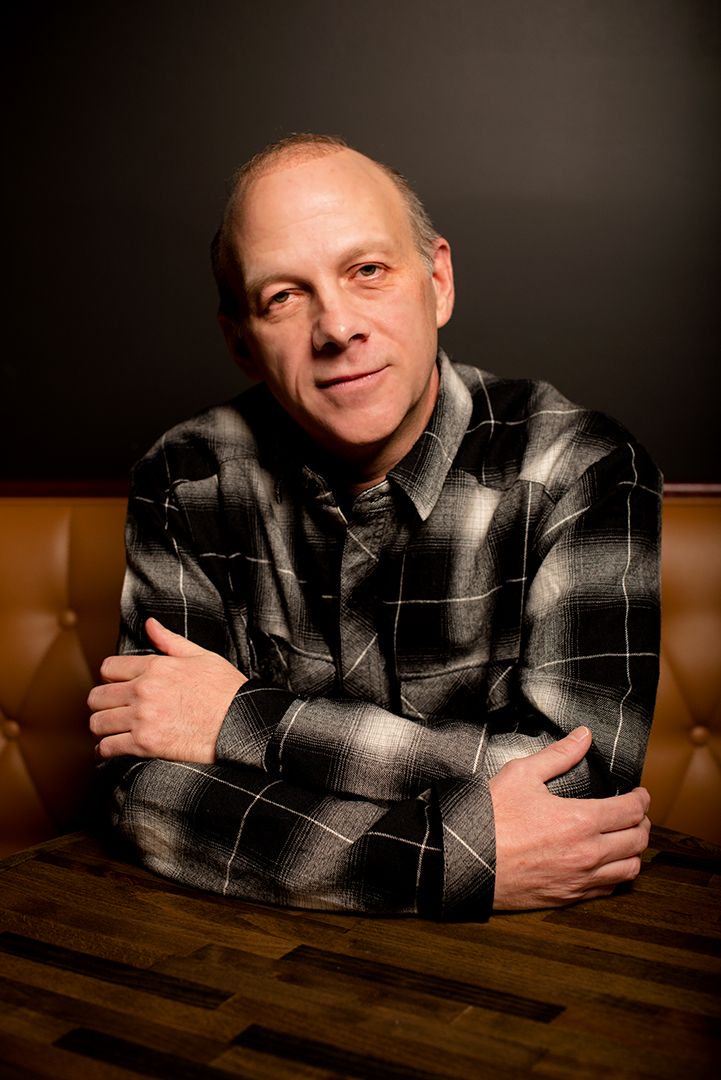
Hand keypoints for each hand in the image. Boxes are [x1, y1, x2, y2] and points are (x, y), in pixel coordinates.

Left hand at [88, 618, 246, 762]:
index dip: (110, 677)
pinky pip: (108, 747)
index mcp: (155, 667)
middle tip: (109, 709)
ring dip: (101, 727)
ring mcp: (142, 718)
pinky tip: (110, 749)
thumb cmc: (227, 690)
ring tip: (109, 730)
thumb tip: (150, 624)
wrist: (241, 723)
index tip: (115, 685)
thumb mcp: (202, 656)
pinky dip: (105, 750)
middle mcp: (143, 691)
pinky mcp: (145, 744)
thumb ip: (170, 641)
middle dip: (101, 703)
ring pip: (98, 722)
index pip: (108, 668)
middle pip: (97, 696)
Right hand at [489, 726, 650, 909]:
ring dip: (634, 852)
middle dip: (643, 823)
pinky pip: (607, 889)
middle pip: (637, 841)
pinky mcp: (567, 897)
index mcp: (580, 821)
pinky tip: (607, 864)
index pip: (631, 811)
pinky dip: (615, 875)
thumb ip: (558, 755)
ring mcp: (579, 879)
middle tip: (637, 814)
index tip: (640, 794)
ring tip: (627, 839)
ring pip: (629, 870)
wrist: (464, 860)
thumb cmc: (490, 817)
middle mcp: (587, 854)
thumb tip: (583, 736)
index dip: (642, 800)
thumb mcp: (521, 774)